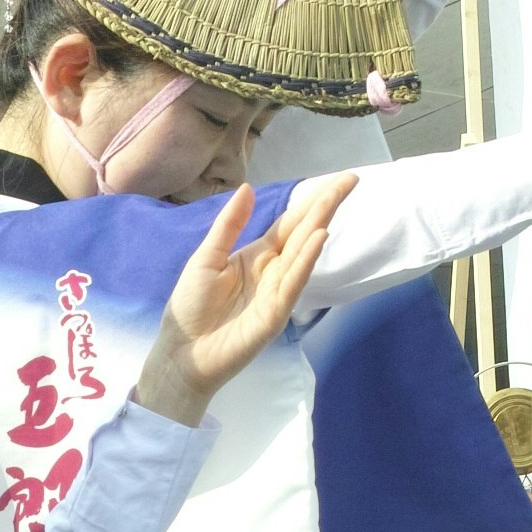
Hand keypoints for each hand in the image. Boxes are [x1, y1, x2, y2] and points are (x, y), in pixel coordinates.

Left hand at [127, 175, 357, 426]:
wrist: (180, 352)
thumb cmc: (190, 307)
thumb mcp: (207, 257)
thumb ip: (229, 225)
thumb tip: (248, 187)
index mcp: (258, 255)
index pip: (292, 222)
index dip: (313, 200)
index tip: (340, 179)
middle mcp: (273, 270)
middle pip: (304, 231)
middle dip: (326, 205)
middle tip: (351, 179)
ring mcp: (277, 292)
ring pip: (303, 253)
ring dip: (319, 226)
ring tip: (335, 199)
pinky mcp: (274, 314)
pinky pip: (293, 283)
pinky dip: (306, 260)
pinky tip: (318, 239)